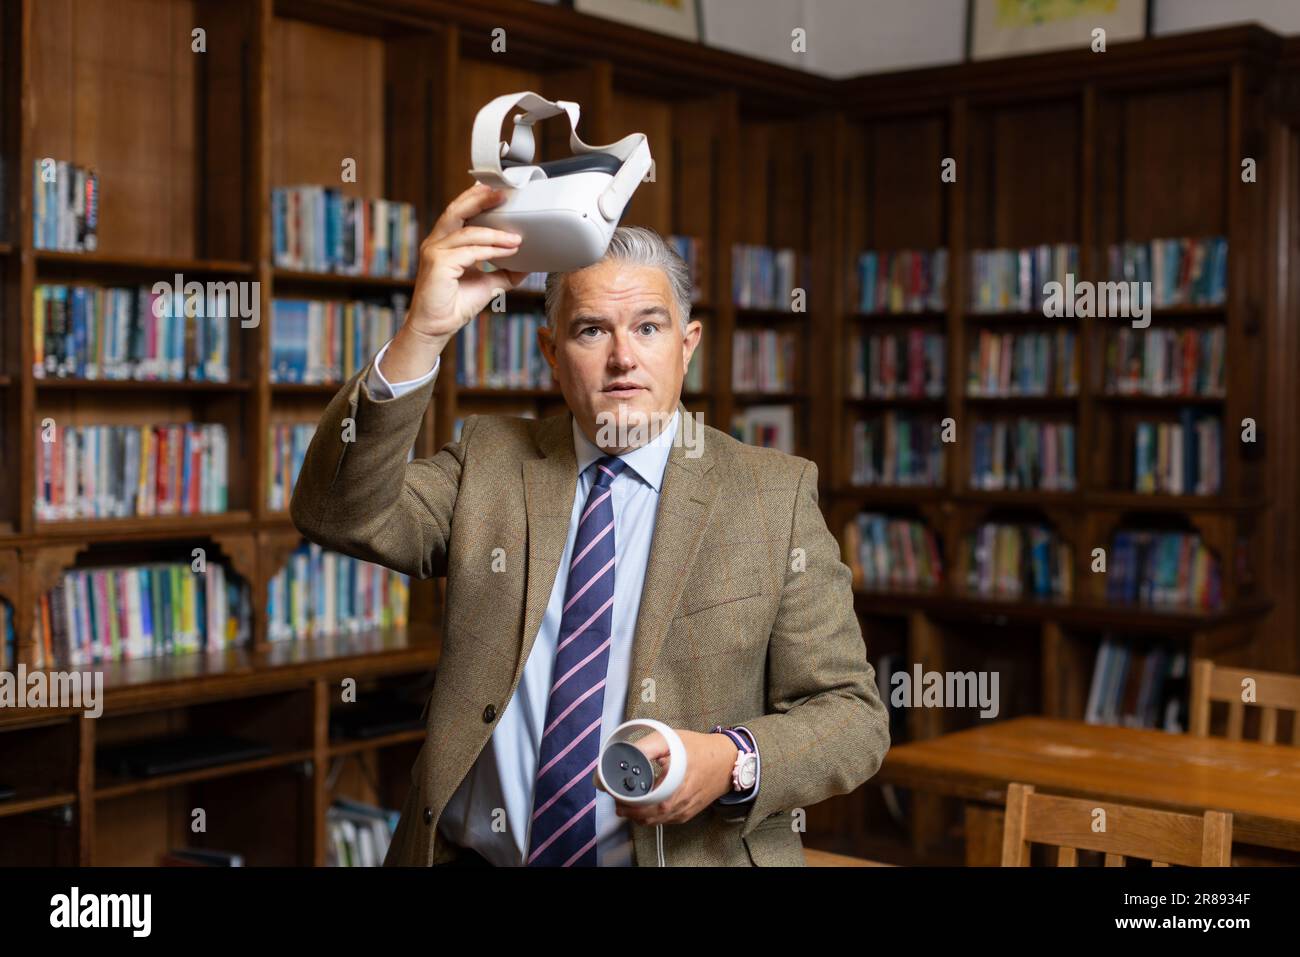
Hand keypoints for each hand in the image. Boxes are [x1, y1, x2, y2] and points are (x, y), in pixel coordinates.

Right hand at [403, 183, 526, 354]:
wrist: (437, 328)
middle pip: (457, 210)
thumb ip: (505, 271)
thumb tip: (528, 264)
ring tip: (517, 238)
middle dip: (480, 199)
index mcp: (445, 242)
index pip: (460, 212)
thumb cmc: (455, 305)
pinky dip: (491, 250)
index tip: (498, 192)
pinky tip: (508, 251)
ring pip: (468, 233)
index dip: (477, 199)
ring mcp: (435, 251)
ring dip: (496, 234)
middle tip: (503, 194)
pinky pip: (469, 251)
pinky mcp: (438, 264)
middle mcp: (437, 242)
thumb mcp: (488, 283)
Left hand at [596, 728, 737, 826]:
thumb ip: (647, 747)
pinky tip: (643, 807)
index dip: (627, 799)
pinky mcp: (687, 814)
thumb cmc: (700, 749)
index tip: (615, 791)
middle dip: (628, 809)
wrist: (727, 761)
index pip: (645, 801)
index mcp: (676, 783)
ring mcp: (684, 810)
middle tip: (616, 799)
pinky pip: (664, 821)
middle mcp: (680, 802)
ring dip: (637, 815)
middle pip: (647, 815)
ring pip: (655, 821)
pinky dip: (650, 817)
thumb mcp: (672, 739)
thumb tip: (625, 754)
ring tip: (625, 804)